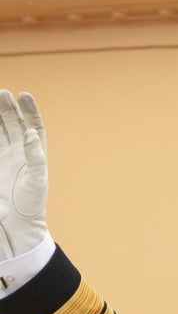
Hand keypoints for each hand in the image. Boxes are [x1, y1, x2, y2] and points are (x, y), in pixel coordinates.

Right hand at [0, 90, 48, 260]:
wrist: (15, 220)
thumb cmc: (32, 202)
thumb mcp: (37, 180)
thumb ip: (35, 157)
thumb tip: (32, 134)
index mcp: (35, 154)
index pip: (33, 126)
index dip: (30, 111)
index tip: (25, 95)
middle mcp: (19, 152)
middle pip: (14, 124)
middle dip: (9, 108)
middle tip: (3, 93)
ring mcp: (4, 155)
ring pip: (0, 129)